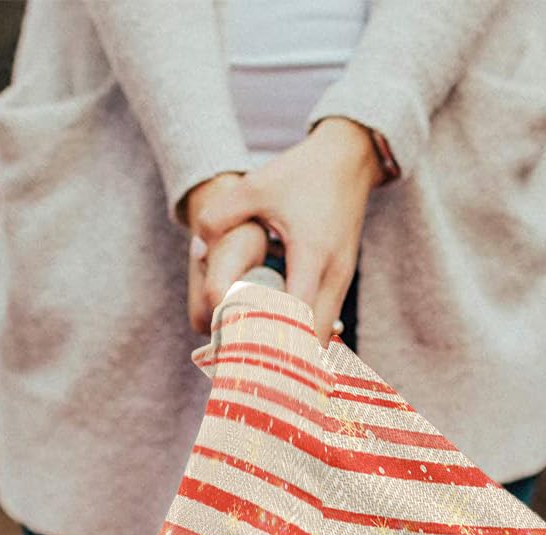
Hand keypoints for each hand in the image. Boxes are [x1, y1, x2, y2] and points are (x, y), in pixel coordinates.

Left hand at [185, 118, 382, 345]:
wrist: (349, 158)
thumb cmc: (302, 173)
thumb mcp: (256, 186)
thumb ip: (220, 215)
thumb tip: (197, 250)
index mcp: (312, 256)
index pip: (296, 317)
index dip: (271, 339)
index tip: (244, 353)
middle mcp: (333, 275)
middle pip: (313, 340)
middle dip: (284, 358)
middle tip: (248, 365)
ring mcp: (342, 281)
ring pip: (321, 336)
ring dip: (295, 349)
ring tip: (260, 357)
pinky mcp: (342, 281)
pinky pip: (323, 322)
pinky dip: (303, 335)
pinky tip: (277, 338)